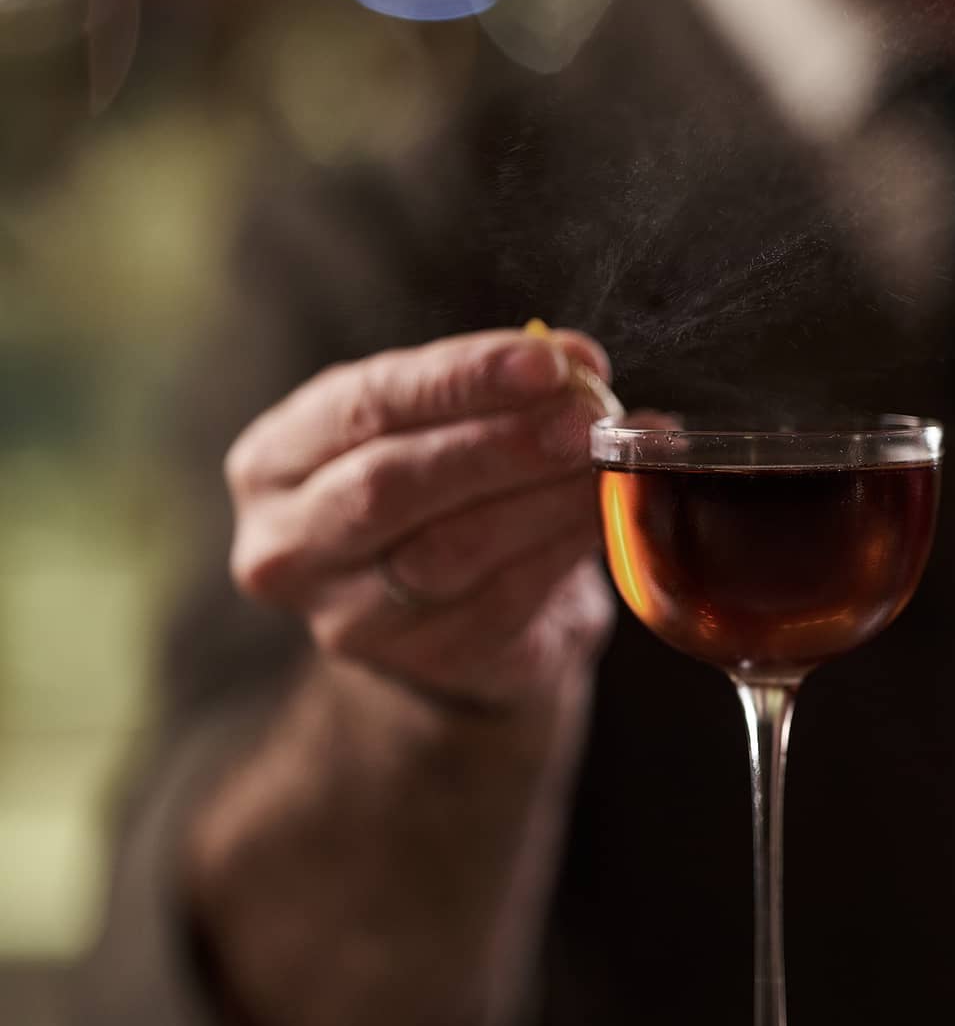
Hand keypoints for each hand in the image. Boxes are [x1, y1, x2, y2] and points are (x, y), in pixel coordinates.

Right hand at [226, 329, 616, 712]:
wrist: (452, 611)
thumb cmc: (444, 488)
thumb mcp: (451, 421)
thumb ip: (502, 386)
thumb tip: (578, 363)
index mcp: (277, 458)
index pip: (366, 404)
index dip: (460, 379)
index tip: (545, 362)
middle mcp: (289, 543)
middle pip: (391, 485)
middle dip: (500, 443)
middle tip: (584, 419)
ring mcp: (345, 617)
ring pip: (449, 550)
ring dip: (543, 499)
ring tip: (607, 461)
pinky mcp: (418, 663)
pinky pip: (499, 602)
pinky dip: (560, 550)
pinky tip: (603, 514)